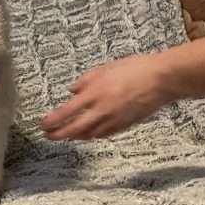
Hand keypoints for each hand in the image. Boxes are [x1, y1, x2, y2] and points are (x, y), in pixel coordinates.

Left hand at [41, 54, 171, 139]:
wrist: (162, 79)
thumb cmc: (134, 68)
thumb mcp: (105, 68)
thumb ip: (85, 81)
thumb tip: (72, 91)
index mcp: (94, 94)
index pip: (66, 112)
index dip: (52, 121)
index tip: (42, 125)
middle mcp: (101, 111)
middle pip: (74, 129)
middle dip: (58, 134)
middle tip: (48, 136)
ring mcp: (113, 120)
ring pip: (88, 134)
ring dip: (74, 136)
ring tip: (66, 134)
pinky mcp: (124, 125)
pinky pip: (103, 134)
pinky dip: (92, 135)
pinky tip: (87, 133)